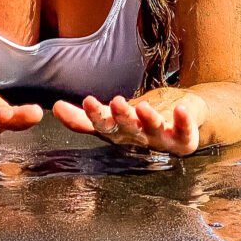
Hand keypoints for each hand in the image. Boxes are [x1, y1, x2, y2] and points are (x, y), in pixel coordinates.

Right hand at [52, 92, 207, 155]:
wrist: (182, 119)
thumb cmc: (142, 119)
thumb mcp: (113, 116)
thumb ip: (85, 117)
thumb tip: (55, 107)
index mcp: (119, 134)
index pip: (103, 126)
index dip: (94, 116)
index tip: (87, 100)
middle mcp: (139, 139)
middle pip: (128, 129)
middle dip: (121, 117)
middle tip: (115, 102)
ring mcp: (162, 140)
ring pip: (154, 131)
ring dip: (148, 119)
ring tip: (143, 107)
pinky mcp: (184, 139)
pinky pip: (184, 131)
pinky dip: (183, 121)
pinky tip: (180, 109)